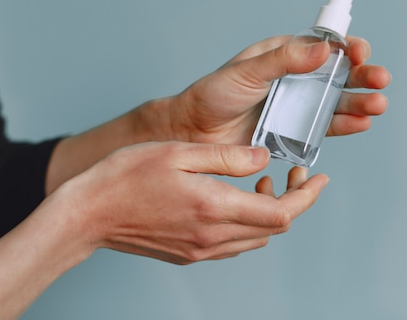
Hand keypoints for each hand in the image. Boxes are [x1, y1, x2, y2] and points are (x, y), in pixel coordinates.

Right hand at [63, 141, 328, 263]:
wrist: (87, 214)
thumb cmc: (125, 177)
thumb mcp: (179, 153)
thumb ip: (228, 157)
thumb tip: (264, 159)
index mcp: (214, 207)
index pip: (281, 213)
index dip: (307, 196)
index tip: (319, 178)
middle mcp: (211, 236)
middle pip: (273, 228)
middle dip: (292, 201)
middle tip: (293, 174)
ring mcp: (199, 250)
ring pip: (255, 238)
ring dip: (268, 213)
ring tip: (260, 183)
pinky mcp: (188, 254)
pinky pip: (232, 244)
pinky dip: (246, 224)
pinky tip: (233, 200)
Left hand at [165, 35, 390, 144]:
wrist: (195, 131)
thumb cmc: (214, 94)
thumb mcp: (248, 71)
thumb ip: (284, 60)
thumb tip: (325, 49)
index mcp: (285, 55)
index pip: (324, 46)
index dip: (347, 47)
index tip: (359, 52)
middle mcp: (296, 79)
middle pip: (338, 75)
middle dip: (363, 76)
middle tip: (380, 80)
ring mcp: (297, 106)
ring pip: (336, 102)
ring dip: (359, 102)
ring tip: (377, 105)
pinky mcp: (295, 132)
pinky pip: (324, 128)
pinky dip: (344, 125)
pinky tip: (360, 124)